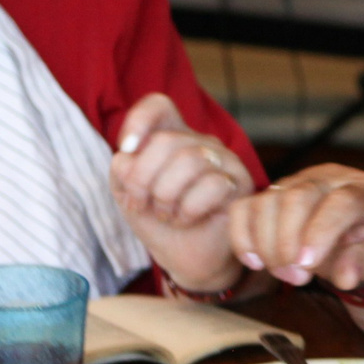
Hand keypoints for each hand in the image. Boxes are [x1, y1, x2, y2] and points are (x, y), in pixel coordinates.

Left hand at [110, 93, 248, 288]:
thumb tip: (129, 155)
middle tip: (140, 204)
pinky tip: (186, 220)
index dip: (139, 121)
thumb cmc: (160, 222)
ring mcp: (224, 161)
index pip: (159, 105)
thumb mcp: (128, 195)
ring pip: (189, 161)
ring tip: (165, 214)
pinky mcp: (240, 184)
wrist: (186, 258)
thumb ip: (123, 170)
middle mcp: (201, 143)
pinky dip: (188, 209)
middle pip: (166, 140)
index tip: (127, 149)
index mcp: (173, 137)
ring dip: (165, 197)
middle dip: (142, 179)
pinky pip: (212, 185)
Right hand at [226, 164, 363, 290]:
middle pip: (298, 197)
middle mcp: (330, 178)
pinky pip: (245, 207)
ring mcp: (298, 182)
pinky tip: (255, 262)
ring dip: (267, 245)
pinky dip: (243, 237)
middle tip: (297, 277)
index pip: (342, 201)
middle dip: (288, 243)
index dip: (321, 231)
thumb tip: (346, 277)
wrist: (360, 234)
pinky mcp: (272, 194)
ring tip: (285, 274)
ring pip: (268, 201)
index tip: (307, 264)